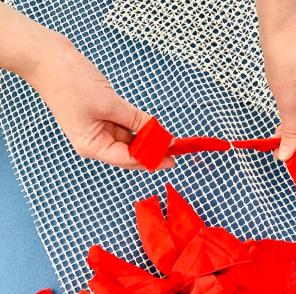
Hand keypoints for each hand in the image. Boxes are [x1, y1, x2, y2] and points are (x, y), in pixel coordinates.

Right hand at [26, 35, 173, 169]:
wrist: (48, 57)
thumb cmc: (70, 81)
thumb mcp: (109, 103)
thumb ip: (135, 120)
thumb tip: (157, 132)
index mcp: (92, 145)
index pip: (126, 160)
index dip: (150, 160)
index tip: (170, 158)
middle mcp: (95, 141)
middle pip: (128, 153)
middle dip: (150, 151)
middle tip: (174, 150)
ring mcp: (97, 128)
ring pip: (128, 139)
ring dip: (146, 138)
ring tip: (166, 138)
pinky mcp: (100, 115)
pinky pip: (124, 125)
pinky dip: (138, 126)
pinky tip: (152, 126)